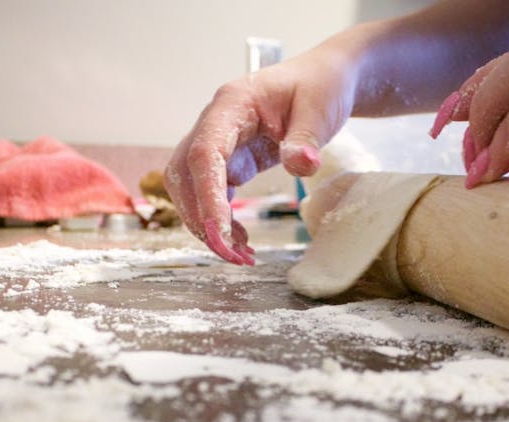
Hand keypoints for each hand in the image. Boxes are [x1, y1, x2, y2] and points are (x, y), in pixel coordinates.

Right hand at [164, 49, 356, 263]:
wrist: (324, 79)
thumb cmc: (319, 86)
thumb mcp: (320, 109)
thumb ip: (306, 138)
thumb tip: (300, 167)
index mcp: (232, 104)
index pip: (204, 153)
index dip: (206, 195)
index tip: (219, 231)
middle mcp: (214, 123)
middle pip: (185, 175)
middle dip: (200, 219)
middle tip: (233, 255)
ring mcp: (218, 142)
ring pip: (190, 188)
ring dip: (206, 224)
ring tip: (241, 255)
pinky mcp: (229, 159)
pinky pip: (211, 193)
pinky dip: (220, 219)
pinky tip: (241, 240)